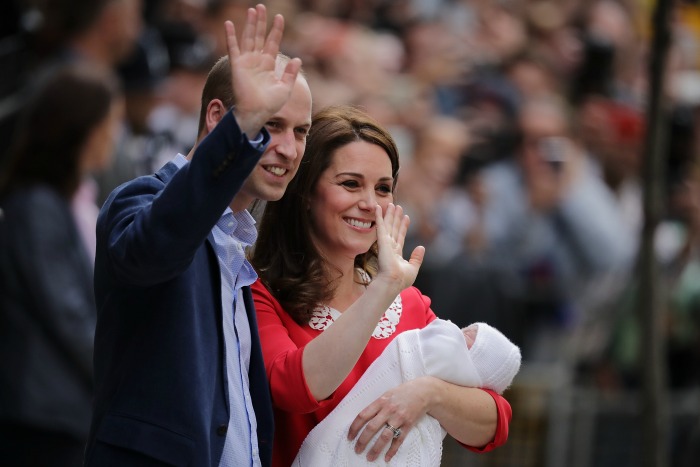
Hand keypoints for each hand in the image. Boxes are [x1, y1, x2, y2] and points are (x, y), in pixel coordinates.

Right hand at [224, 4, 301, 135]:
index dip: (276, 30)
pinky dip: (230, 36)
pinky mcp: (237, 65)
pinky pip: (233, 47)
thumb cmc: (271, 104)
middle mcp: (257, 61)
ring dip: (250, 24)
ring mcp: (246, 62)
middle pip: (259, 36)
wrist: (257, 113)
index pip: (272, 42)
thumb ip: (291, 73)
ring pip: (248, 38)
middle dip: (261, 22)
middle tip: (262, 7)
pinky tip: (228, 23)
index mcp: (268, 65)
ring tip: (253, 10)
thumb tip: (298, 59)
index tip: (279, 17)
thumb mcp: (286, 88)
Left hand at [347, 377, 433, 462]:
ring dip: (376, 448)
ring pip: (384, 436)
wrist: (423, 391)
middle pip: (372, 428)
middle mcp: (388, 410)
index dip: (354, 427)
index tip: (350, 437)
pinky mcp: (408, 425)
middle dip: (362, 441)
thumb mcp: (387, 395)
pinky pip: (399, 440)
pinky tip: (387, 457)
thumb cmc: (403, 392)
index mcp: (381, 401)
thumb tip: (363, 419)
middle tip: (357, 450)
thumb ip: (376, 405)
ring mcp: (399, 418)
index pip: (363, 416)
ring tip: (370, 457)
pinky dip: (392, 450)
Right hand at [372, 203, 424, 292]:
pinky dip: (379, 216)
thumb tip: (421, 247)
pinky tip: (378, 208)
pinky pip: (380, 226)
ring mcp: (385, 243)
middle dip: (396, 218)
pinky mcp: (381, 241)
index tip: (406, 217)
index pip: (400, 236)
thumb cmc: (401, 279)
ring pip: (388, 225)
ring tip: (392, 204)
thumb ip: (417, 257)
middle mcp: (390, 247)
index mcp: (396, 254)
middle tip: (398, 206)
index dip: (403, 226)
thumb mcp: (413, 268)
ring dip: (389, 214)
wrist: (393, 282)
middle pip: (394, 229)